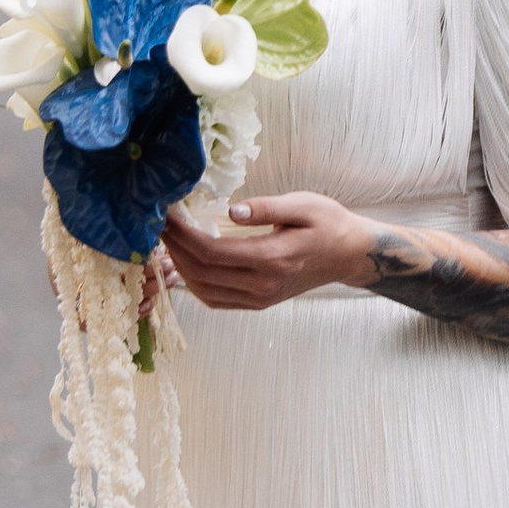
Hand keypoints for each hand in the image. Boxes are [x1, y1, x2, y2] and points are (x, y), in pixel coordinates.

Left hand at [161, 190, 366, 310]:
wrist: (349, 255)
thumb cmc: (329, 224)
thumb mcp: (302, 205)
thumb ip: (266, 208)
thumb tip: (230, 211)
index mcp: (272, 259)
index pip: (212, 252)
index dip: (183, 236)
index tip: (166, 216)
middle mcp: (263, 285)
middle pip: (202, 273)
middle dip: (174, 249)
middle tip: (159, 225)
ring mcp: (260, 298)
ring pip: (204, 290)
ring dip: (180, 267)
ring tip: (169, 242)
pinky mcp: (259, 302)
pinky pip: (216, 300)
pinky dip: (195, 284)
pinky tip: (187, 264)